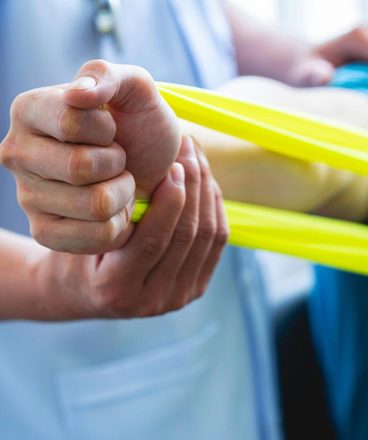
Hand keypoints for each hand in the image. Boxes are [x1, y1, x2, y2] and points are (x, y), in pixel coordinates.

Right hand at [0, 60, 180, 253]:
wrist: (150, 169)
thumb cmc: (139, 126)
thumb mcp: (135, 90)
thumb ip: (108, 76)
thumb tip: (79, 95)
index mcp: (28, 110)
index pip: (71, 123)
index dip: (107, 130)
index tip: (110, 129)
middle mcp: (16, 154)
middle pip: (81, 168)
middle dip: (117, 163)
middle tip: (117, 160)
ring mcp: (28, 197)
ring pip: (96, 205)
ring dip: (123, 193)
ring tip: (116, 182)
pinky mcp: (46, 233)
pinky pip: (99, 235)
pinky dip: (120, 222)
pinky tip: (113, 208)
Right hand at [33, 136, 227, 319]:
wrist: (86, 291)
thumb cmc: (75, 253)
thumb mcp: (77, 233)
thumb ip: (107, 213)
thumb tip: (148, 167)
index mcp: (115, 289)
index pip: (153, 242)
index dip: (169, 201)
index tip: (173, 164)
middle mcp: (152, 300)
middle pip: (187, 237)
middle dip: (193, 187)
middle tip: (189, 149)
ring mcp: (178, 297)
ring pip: (208, 237)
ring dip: (206, 191)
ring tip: (198, 158)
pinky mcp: (195, 288)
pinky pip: (217, 242)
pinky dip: (214, 207)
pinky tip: (205, 180)